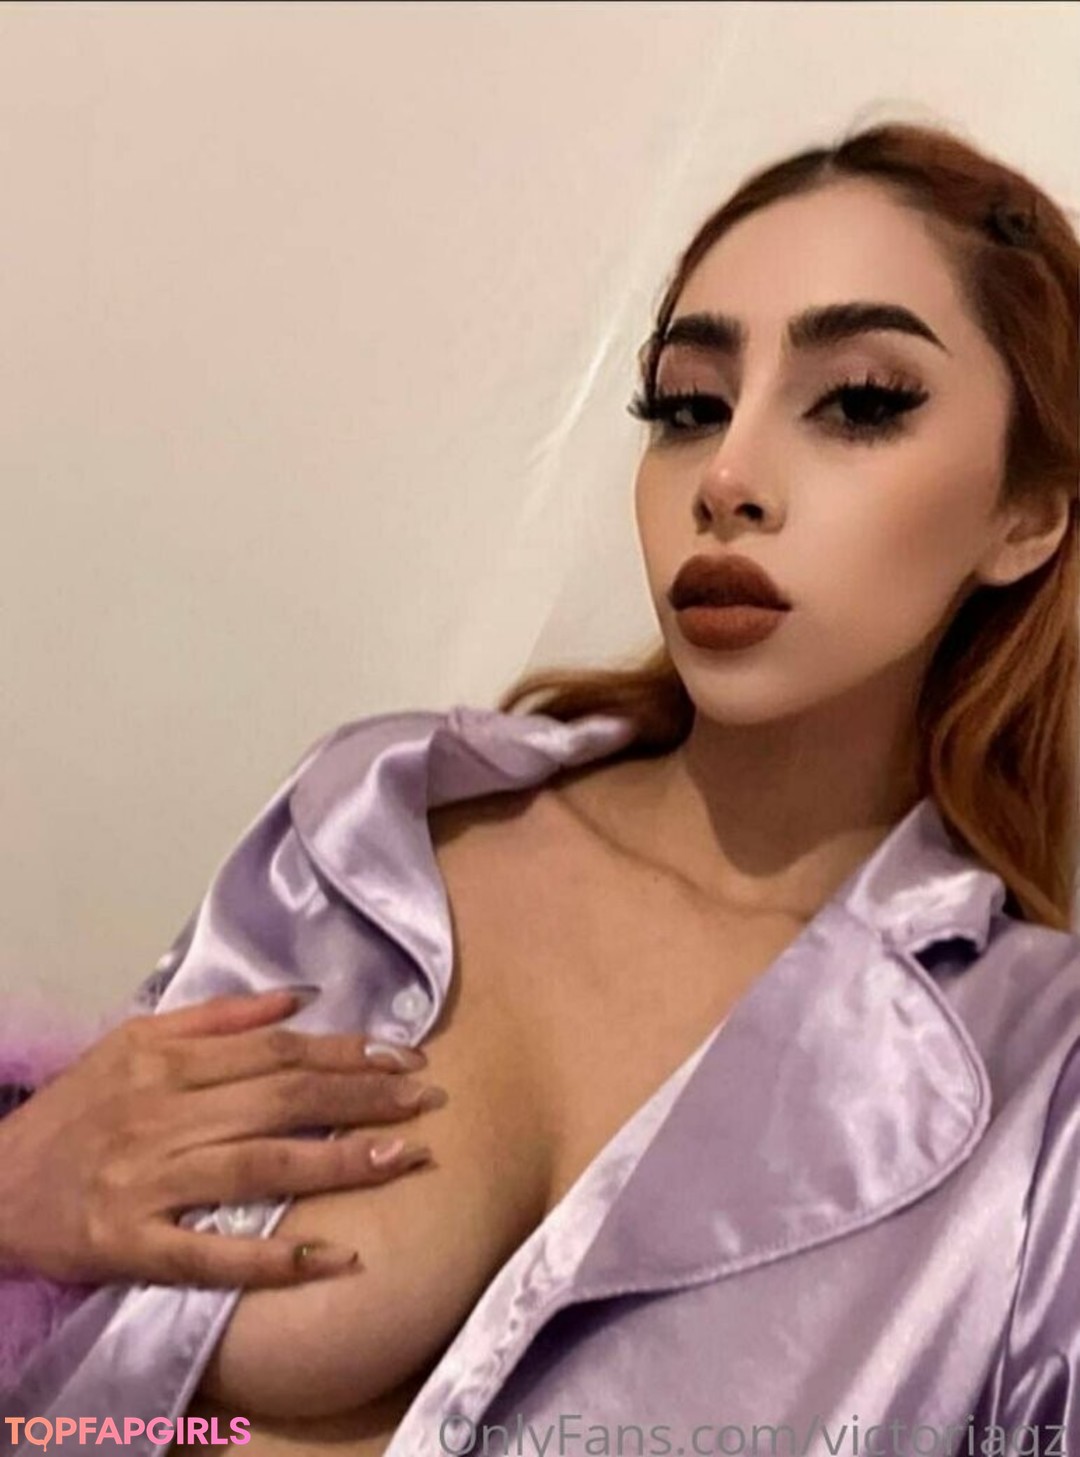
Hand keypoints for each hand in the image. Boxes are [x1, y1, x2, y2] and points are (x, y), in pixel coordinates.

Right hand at [0, 989, 445, 1288]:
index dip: (346, 1054)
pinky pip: (209, 1255)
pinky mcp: (130, 1245)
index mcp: (167, 1062)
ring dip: (337, 1162)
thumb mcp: (135, 1041)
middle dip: (361, 1098)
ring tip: (403, 1157)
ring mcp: (148, 1182)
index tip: (406, 1058)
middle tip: (428, 1100)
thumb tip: (301, 997)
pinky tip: (333, 1257)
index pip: (276, 1052)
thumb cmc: (76, 1110)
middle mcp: (162, 1115)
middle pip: (279, 1100)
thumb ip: (220, 1018)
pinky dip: (272, 1259)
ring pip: (258, 1166)